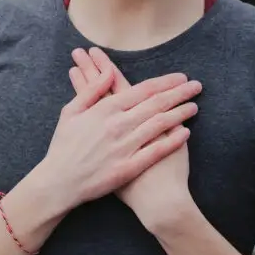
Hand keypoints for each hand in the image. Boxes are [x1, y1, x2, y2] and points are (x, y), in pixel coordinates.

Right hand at [69, 48, 197, 231]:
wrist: (58, 183)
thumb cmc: (63, 146)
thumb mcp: (70, 111)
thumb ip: (91, 90)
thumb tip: (108, 72)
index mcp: (105, 109)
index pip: (142, 90)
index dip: (164, 82)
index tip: (180, 77)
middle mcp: (117, 125)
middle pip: (156, 104)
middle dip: (179, 93)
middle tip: (196, 86)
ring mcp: (124, 147)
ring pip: (159, 125)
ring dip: (180, 113)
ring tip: (195, 106)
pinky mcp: (128, 168)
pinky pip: (155, 152)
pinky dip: (172, 141)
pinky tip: (185, 133)